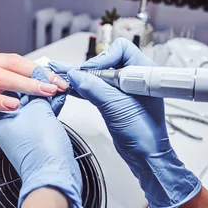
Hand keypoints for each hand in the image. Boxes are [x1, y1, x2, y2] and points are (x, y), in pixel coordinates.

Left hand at [0, 67, 84, 207]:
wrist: (54, 176)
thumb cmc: (42, 150)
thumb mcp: (38, 111)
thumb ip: (36, 93)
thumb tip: (39, 82)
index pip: (10, 87)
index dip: (30, 76)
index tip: (45, 72)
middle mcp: (6, 127)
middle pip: (21, 96)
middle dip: (39, 86)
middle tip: (54, 81)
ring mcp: (20, 135)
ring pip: (32, 107)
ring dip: (45, 97)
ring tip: (58, 90)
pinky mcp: (34, 141)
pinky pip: (39, 118)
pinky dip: (49, 109)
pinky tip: (58, 103)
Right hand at [56, 38, 200, 207]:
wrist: (146, 157)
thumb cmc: (144, 135)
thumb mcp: (116, 108)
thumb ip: (94, 89)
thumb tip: (76, 75)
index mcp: (143, 73)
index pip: (120, 50)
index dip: (103, 58)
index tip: (91, 72)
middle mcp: (134, 78)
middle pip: (106, 61)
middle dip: (87, 67)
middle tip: (69, 72)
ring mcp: (124, 89)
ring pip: (99, 75)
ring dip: (82, 77)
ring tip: (61, 74)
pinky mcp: (115, 100)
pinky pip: (97, 87)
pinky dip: (83, 87)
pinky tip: (70, 86)